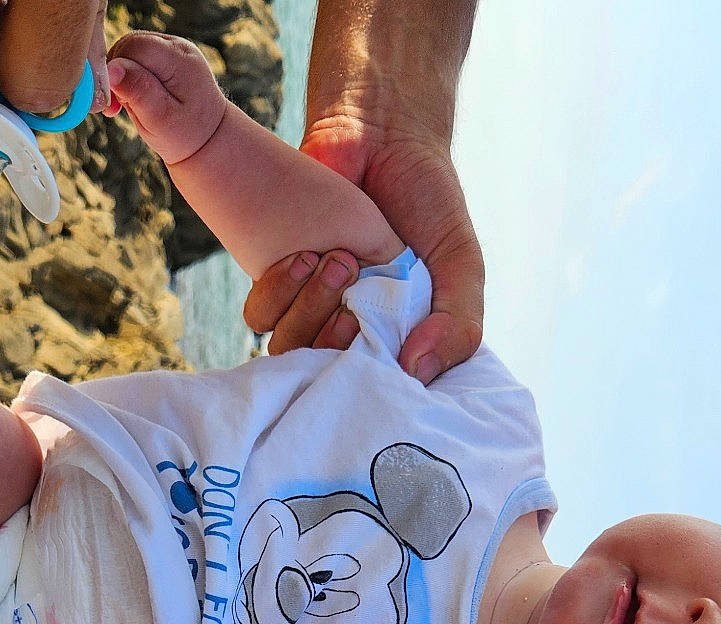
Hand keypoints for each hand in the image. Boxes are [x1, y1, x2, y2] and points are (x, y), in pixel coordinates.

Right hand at [104, 32, 228, 164]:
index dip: (115, 69)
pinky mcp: (163, 57)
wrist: (207, 137)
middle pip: (129, 44)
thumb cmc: (185, 134)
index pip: (133, 47)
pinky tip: (129, 98)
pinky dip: (126, 77)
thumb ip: (137, 92)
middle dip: (115, 73)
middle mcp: (176, 46)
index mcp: (179, 59)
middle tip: (117, 106)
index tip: (114, 102)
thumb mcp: (160, 119)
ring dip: (119, 76)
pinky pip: (134, 58)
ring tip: (124, 105)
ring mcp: (171, 49)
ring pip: (128, 50)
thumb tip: (112, 69)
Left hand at [243, 122, 483, 382]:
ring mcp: (312, 307)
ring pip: (291, 352)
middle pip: (327, 380)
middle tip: (358, 295)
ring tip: (338, 260)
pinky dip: (279, 292)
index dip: (376, 388)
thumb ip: (458, 321)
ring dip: (310, 311)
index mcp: (395, 338)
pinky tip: (304, 256)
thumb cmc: (426, 198)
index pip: (378, 394)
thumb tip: (414, 374)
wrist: (380, 132)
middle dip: (339, 340)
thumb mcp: (459, 261)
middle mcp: (351, 332)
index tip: (387, 354)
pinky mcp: (277, 280)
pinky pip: (260, 316)